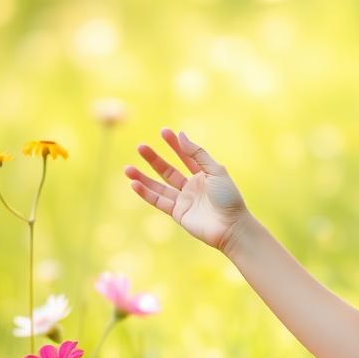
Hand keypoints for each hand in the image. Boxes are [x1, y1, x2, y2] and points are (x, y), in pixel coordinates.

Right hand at [124, 127, 250, 252]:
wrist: (231, 226)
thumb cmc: (228, 197)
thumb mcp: (215, 170)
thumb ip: (197, 153)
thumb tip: (181, 134)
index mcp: (204, 175)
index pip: (186, 156)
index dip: (175, 144)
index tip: (163, 131)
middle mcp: (192, 187)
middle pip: (168, 170)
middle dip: (154, 159)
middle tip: (140, 146)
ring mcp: (184, 200)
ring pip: (159, 186)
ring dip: (143, 178)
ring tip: (127, 168)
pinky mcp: (178, 213)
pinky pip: (159, 201)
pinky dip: (146, 193)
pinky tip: (134, 184)